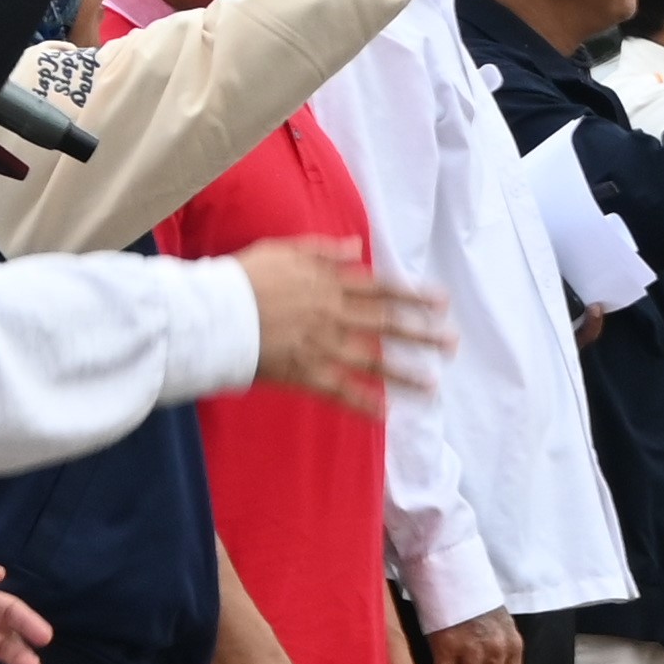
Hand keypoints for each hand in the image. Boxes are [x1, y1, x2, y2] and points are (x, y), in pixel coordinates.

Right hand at [236, 239, 446, 416]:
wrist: (211, 313)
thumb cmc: (241, 279)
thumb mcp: (283, 250)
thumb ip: (323, 250)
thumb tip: (357, 248)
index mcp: (329, 284)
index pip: (383, 290)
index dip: (415, 296)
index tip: (442, 302)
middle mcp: (333, 314)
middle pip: (387, 325)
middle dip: (423, 335)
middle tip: (452, 344)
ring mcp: (322, 345)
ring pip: (372, 361)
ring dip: (405, 373)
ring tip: (433, 384)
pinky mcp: (304, 373)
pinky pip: (340, 391)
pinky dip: (363, 403)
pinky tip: (387, 415)